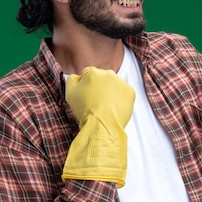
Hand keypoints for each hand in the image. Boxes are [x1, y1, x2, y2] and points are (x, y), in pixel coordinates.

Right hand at [62, 67, 135, 186]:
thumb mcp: (69, 97)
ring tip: (104, 112)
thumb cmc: (83, 115)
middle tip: (95, 106)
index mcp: (94, 72)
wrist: (101, 129)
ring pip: (114, 88)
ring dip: (111, 96)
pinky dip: (121, 103)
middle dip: (99, 91)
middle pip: (103, 79)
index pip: (89, 74)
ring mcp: (122, 85)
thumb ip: (69, 82)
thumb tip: (72, 76)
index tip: (87, 100)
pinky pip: (124, 97)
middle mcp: (110, 75)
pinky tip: (114, 113)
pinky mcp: (131, 95)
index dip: (87, 88)